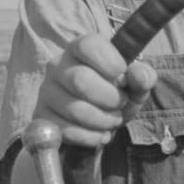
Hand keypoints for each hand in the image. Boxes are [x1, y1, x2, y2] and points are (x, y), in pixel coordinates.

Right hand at [33, 33, 155, 147]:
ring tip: (112, 121)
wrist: (96, 125)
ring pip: (74, 108)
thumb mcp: (135, 85)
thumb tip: (139, 75)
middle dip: (110, 99)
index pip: (89, 45)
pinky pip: (65, 130)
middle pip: (80, 80)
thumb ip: (142, 76)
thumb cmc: (116, 95)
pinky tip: (99, 134)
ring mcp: (46, 91)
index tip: (123, 79)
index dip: (112, 65)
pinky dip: (90, 137)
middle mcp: (58, 65)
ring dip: (103, 121)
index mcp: (80, 48)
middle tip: (120, 105)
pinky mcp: (41, 117)